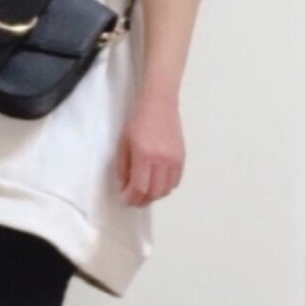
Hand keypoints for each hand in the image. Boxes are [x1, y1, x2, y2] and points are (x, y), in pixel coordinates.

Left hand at [114, 89, 184, 206]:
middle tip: (133, 200)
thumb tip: (124, 188)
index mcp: (144, 156)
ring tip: (144, 192)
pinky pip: (175, 182)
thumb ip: (122, 168)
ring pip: (166, 190)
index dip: (131, 198)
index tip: (125, 200)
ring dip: (154, 196)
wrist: (160, 104)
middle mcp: (161, 161)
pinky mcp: (182, 159)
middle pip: (154, 193)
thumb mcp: (123, 143)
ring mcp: (174, 161)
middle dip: (142, 200)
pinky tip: (157, 183)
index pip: (139, 188)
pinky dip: (165, 188)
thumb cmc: (138, 121)